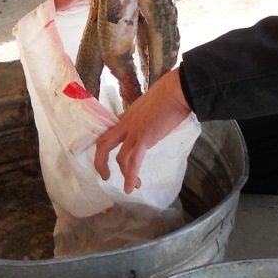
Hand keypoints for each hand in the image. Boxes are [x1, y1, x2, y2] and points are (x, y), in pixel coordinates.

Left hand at [94, 69, 191, 193]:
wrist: (177, 91)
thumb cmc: (168, 95)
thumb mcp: (150, 106)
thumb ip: (146, 117)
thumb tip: (152, 123)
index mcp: (127, 116)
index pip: (108, 131)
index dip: (104, 146)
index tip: (107, 158)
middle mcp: (126, 124)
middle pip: (104, 144)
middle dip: (100, 162)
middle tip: (105, 175)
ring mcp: (134, 131)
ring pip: (119, 157)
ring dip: (124, 174)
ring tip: (131, 187)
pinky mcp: (145, 138)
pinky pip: (134, 160)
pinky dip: (131, 176)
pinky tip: (132, 187)